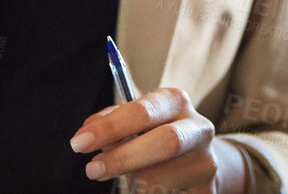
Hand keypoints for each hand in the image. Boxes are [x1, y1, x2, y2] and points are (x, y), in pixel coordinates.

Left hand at [69, 88, 248, 193]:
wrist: (196, 162)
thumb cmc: (153, 137)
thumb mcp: (135, 123)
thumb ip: (112, 122)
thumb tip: (87, 132)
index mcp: (175, 102)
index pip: (144, 111)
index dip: (110, 127)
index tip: (80, 142)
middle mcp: (198, 128)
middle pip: (165, 143)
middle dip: (123, 158)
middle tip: (93, 169)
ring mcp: (206, 162)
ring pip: (163, 178)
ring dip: (137, 182)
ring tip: (132, 179)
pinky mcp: (207, 191)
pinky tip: (149, 189)